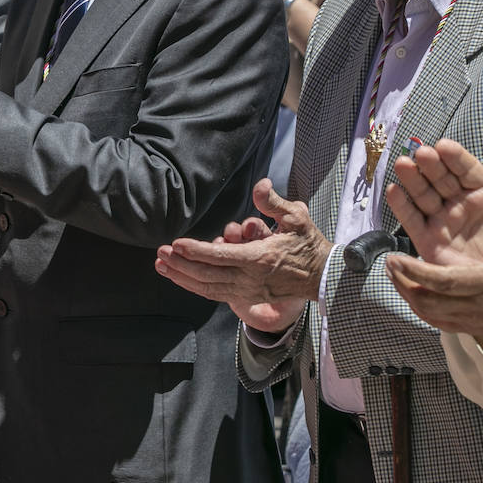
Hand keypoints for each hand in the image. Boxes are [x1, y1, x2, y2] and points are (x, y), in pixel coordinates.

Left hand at [155, 178, 329, 333]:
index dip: (196, 251)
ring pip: (207, 288)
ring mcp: (247, 292)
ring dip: (182, 278)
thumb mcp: (296, 218)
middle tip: (159, 254)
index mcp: (259, 259)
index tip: (176, 244)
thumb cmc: (308, 244)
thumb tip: (260, 184)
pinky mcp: (247, 298)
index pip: (220, 257)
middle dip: (180, 265)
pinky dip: (196, 287)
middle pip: (207, 275)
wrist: (322, 277)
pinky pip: (216, 294)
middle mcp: (249, 279)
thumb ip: (274, 202)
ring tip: (162, 267)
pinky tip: (182, 279)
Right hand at [385, 139, 482, 266]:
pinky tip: (394, 190)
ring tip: (403, 164)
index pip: (468, 171)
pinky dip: (402, 206)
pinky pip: (413, 221)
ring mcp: (443, 222)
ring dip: (412, 179)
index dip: (456, 158)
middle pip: (442, 179)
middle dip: (431, 165)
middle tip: (421, 154)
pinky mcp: (428, 242)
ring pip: (424, 195)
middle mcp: (461, 205)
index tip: (444, 146)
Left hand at [385, 191, 482, 352]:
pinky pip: (439, 323)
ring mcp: (476, 321)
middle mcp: (480, 307)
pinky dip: (422, 308)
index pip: (446, 282)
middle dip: (404, 283)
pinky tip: (412, 291)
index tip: (395, 259)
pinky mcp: (474, 328)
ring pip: (431, 315)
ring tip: (395, 274)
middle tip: (389, 263)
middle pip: (430, 302)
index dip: (417, 272)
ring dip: (409, 295)